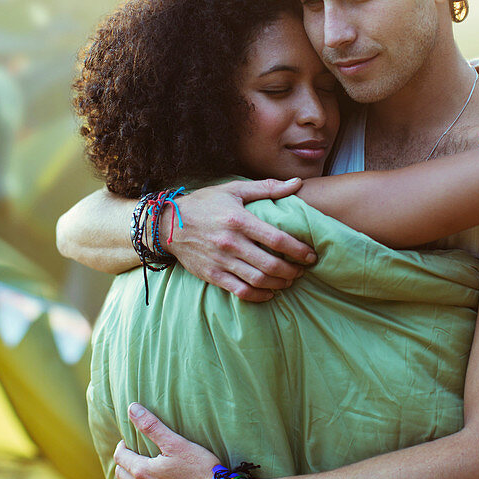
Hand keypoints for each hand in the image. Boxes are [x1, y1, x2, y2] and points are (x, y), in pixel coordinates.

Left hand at [113, 403, 220, 478]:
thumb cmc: (200, 469)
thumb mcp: (176, 443)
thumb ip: (152, 426)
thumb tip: (132, 408)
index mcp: (143, 471)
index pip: (120, 456)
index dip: (122, 446)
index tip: (129, 441)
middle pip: (121, 475)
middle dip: (124, 462)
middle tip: (135, 455)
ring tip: (138, 474)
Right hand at [165, 179, 316, 301]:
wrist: (167, 225)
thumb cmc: (204, 204)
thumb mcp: (234, 190)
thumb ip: (267, 188)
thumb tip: (297, 183)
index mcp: (239, 220)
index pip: (277, 239)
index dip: (299, 250)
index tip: (311, 255)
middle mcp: (231, 243)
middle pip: (271, 264)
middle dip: (292, 270)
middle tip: (303, 270)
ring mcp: (221, 261)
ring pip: (258, 280)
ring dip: (280, 284)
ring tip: (289, 280)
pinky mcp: (213, 275)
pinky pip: (241, 291)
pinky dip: (259, 295)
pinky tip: (270, 292)